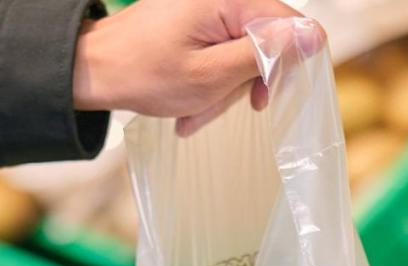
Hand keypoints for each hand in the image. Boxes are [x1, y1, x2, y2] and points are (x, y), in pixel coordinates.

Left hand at [72, 0, 323, 135]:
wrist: (92, 69)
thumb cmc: (144, 74)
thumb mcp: (211, 75)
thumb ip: (265, 55)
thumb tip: (315, 35)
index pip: (288, 24)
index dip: (286, 66)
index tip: (262, 99)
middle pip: (266, 40)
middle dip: (245, 83)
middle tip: (214, 108)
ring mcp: (208, 6)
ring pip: (243, 51)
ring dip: (223, 89)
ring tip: (193, 114)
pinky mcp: (196, 18)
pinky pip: (221, 50)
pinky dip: (209, 81)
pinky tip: (188, 104)